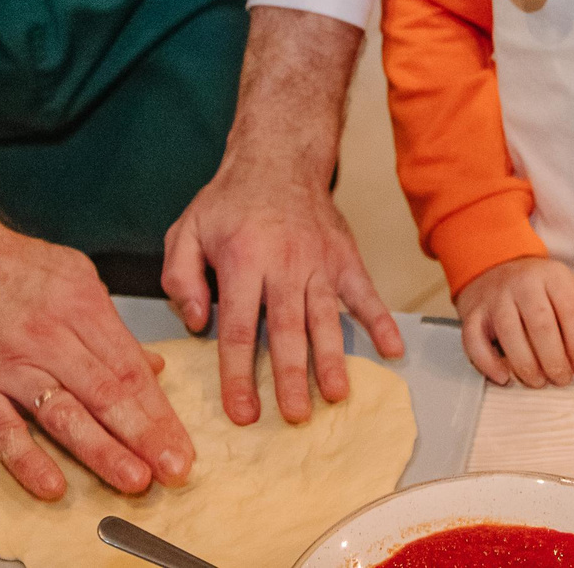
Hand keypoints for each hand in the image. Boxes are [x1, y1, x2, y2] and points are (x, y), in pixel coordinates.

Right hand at [0, 220, 193, 501]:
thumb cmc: (16, 268)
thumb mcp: (76, 277)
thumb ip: (112, 326)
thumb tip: (154, 367)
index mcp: (80, 308)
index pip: (128, 369)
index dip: (158, 411)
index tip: (180, 446)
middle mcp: (47, 337)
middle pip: (104, 393)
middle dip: (143, 436)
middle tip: (173, 471)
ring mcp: (7, 365)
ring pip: (61, 414)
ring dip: (100, 452)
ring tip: (133, 480)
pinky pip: (2, 430)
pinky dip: (27, 460)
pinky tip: (52, 485)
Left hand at [161, 149, 404, 427]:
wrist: (279, 157)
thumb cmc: (230, 202)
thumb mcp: (186, 231)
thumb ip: (180, 278)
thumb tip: (194, 323)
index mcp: (242, 261)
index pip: (237, 327)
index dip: (238, 374)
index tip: (242, 412)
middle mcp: (283, 264)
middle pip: (286, 329)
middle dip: (291, 376)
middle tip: (295, 416)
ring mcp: (319, 261)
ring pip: (325, 317)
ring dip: (331, 358)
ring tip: (335, 396)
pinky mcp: (344, 257)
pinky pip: (365, 292)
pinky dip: (381, 320)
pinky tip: (393, 350)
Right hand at [453, 256, 573, 389]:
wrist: (495, 264)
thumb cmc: (541, 286)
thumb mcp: (572, 288)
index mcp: (553, 276)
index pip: (571, 309)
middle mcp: (523, 284)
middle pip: (540, 322)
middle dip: (554, 357)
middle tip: (563, 379)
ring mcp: (495, 298)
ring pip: (508, 331)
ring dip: (525, 362)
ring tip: (539, 382)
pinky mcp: (472, 312)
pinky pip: (474, 338)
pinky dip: (486, 361)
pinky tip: (503, 378)